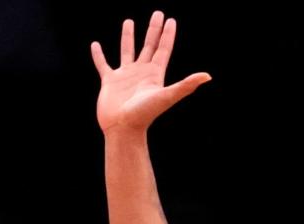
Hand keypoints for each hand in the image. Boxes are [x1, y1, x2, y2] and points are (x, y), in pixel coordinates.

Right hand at [91, 12, 210, 136]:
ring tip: (128, 21)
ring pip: (127, 51)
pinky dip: (99, 55)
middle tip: (158, 13)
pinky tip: (95, 45)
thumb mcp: (167, 96)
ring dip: (128, 36)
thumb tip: (207, 76)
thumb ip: (186, 85)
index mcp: (154, 74)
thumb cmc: (144, 114)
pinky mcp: (109, 82)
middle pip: (149, 46)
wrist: (123, 129)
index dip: (168, 35)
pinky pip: (103, 64)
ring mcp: (125, 77)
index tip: (171, 20)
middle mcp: (140, 73)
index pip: (163, 49)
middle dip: (153, 30)